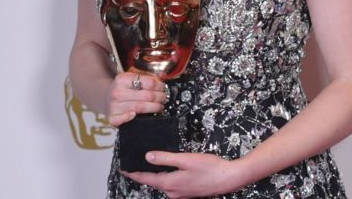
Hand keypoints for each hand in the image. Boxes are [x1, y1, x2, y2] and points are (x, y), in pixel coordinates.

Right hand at [107, 70, 167, 126]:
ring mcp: (114, 105)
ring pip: (140, 107)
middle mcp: (117, 92)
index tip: (163, 87)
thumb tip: (163, 76)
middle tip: (164, 98)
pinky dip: (130, 117)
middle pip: (147, 96)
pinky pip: (123, 119)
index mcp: (122, 79)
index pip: (148, 82)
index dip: (159, 85)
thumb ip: (146, 77)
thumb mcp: (130, 78)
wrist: (104, 96)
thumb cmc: (121, 87)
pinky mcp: (112, 117)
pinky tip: (137, 115)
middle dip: (160, 97)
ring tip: (160, 106)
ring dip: (154, 108)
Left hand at [122, 151, 248, 197]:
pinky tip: (167, 168)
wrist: (228, 179)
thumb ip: (165, 158)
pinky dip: (165, 176)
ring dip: (154, 174)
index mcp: (169, 183)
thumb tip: (147, 157)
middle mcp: (172, 192)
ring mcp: (180, 194)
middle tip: (133, 162)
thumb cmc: (209, 168)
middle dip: (142, 173)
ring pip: (162, 183)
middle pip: (152, 181)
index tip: (122, 168)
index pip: (145, 179)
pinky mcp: (187, 192)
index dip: (132, 173)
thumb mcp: (185, 159)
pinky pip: (171, 184)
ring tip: (148, 163)